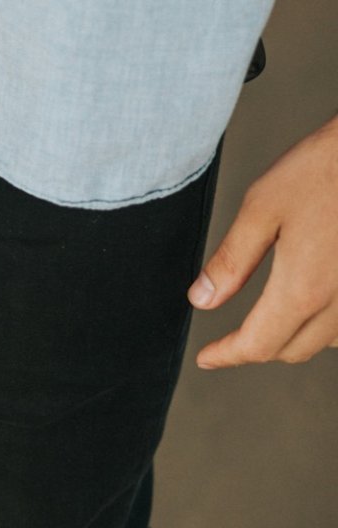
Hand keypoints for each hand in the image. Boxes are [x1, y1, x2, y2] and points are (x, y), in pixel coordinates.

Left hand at [190, 115, 337, 367]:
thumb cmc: (323, 170)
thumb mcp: (261, 209)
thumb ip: (231, 261)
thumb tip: (202, 300)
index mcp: (303, 289)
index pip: (259, 344)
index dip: (228, 355)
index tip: (207, 357)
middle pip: (292, 349)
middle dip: (256, 348)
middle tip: (229, 339)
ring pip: (327, 342)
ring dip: (294, 339)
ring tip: (266, 324)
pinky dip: (327, 325)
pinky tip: (312, 304)